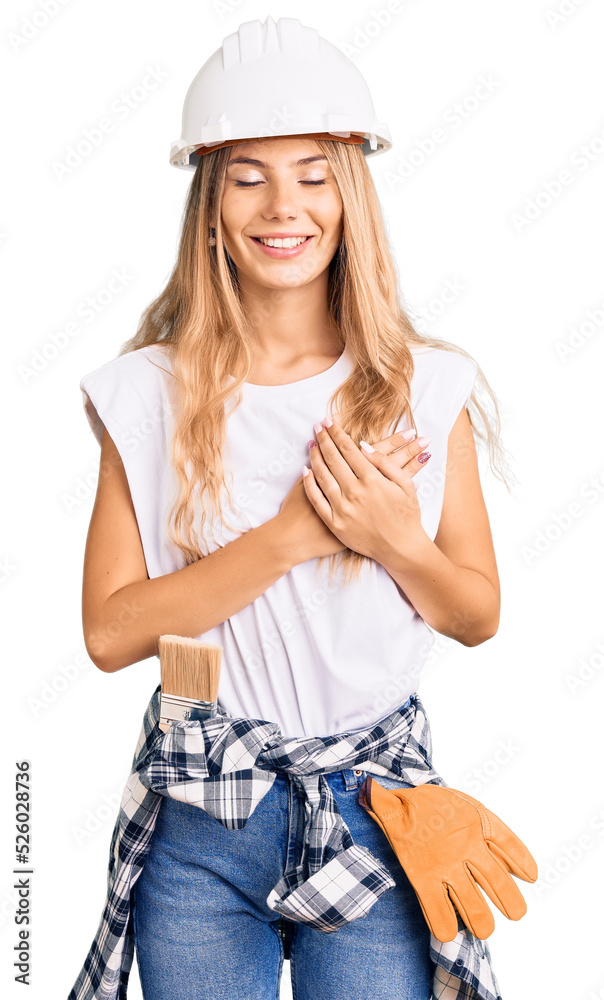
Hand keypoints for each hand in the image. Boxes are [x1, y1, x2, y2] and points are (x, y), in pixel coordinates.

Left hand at [303, 418, 429, 561]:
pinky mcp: (335, 524)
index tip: (330, 423)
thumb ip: (385, 464)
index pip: (349, 450)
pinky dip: (309, 484)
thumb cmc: (407, 516)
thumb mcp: (406, 485)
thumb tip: (364, 446)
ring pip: (322, 476)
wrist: (401, 549)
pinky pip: (317, 500)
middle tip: (317, 427)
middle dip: (324, 440)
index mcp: (372, 480)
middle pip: (333, 459)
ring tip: (311, 444)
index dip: (338, 434)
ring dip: (315, 457)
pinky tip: (305, 471)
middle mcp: (355, 492)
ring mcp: (343, 509)